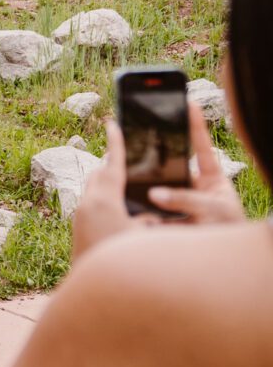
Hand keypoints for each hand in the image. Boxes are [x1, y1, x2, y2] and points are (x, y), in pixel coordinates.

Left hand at [72, 120, 158, 261]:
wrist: (87, 287)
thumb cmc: (120, 263)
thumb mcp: (143, 238)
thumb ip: (152, 219)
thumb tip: (156, 211)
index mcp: (103, 201)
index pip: (112, 165)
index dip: (115, 143)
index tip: (112, 123)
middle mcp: (87, 204)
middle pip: (99, 173)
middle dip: (112, 162)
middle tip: (127, 152)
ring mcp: (79, 215)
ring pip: (94, 188)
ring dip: (107, 181)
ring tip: (127, 178)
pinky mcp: (78, 226)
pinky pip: (92, 202)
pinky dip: (104, 196)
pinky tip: (119, 205)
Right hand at [146, 103, 245, 223]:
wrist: (229, 265)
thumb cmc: (230, 231)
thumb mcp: (215, 210)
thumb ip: (187, 200)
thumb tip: (155, 193)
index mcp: (211, 179)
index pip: (201, 147)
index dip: (194, 124)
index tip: (188, 102)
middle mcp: (193, 189)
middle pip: (171, 168)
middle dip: (155, 160)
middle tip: (139, 138)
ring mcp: (179, 206)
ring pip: (157, 192)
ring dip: (146, 192)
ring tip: (138, 188)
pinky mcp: (166, 223)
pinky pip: (150, 216)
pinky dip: (143, 218)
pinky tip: (137, 219)